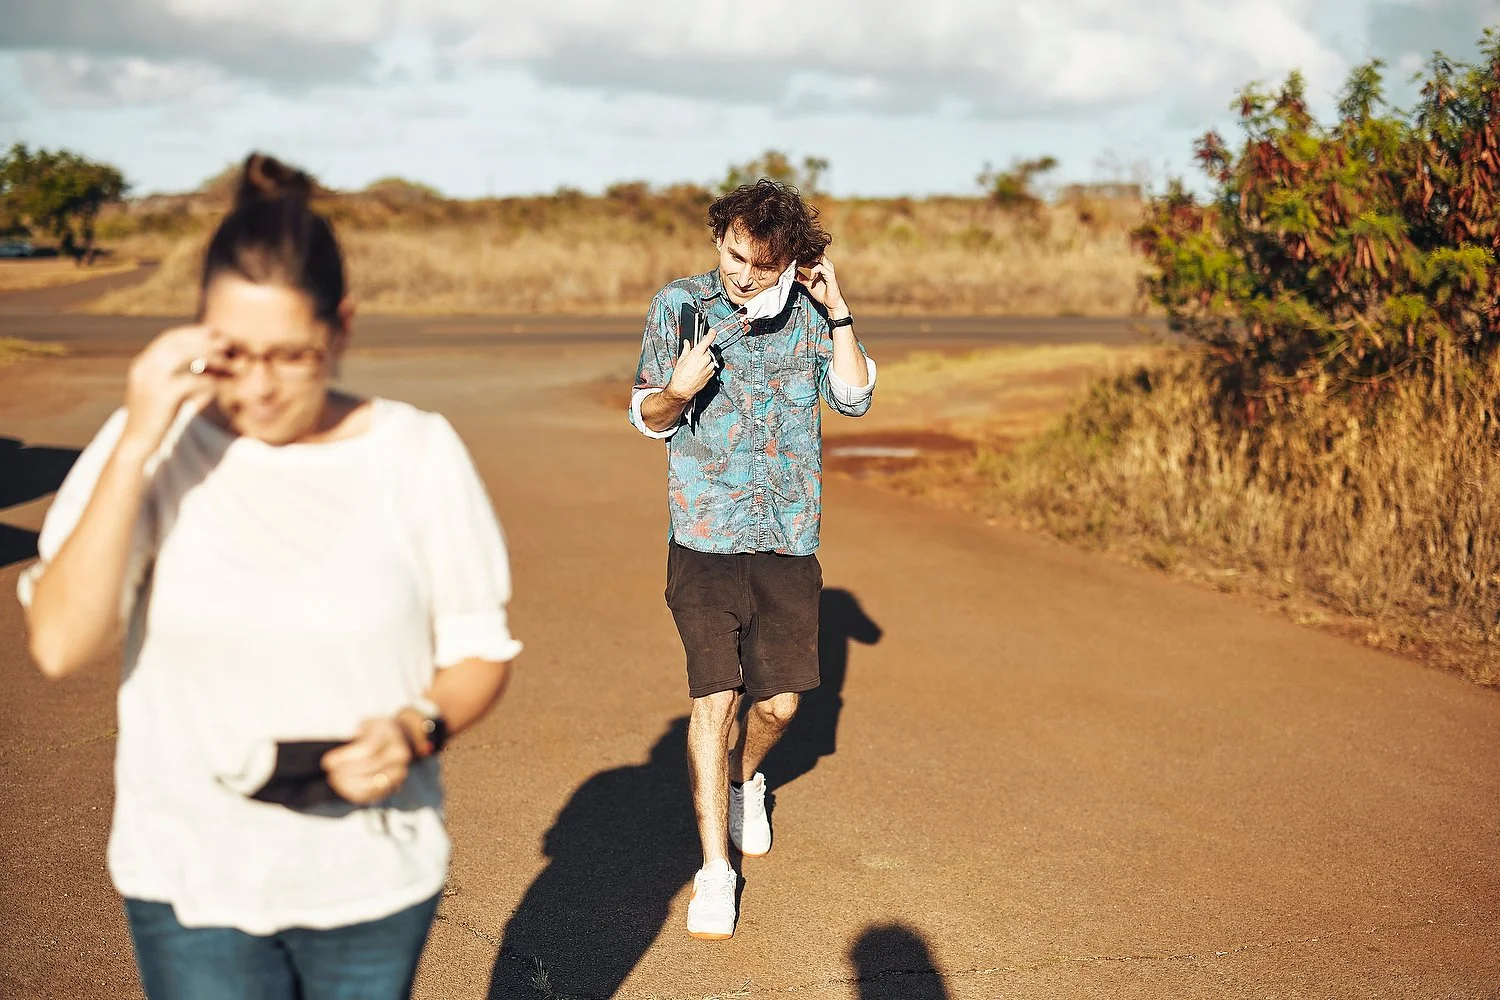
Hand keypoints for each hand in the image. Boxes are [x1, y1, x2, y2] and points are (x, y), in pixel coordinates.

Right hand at [121, 325, 220, 457]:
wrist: (137, 442)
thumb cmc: (156, 417)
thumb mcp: (166, 391)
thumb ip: (180, 375)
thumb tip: (210, 366)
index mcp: (143, 363)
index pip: (168, 338)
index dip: (192, 332)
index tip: (213, 332)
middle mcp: (144, 367)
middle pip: (177, 342)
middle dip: (203, 339)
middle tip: (226, 343)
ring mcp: (150, 380)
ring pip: (184, 355)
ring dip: (210, 356)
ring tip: (228, 362)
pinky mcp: (161, 395)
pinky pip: (191, 380)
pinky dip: (209, 380)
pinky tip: (221, 384)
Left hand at [321, 717, 412, 804]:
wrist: (400, 738)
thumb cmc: (378, 731)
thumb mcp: (367, 723)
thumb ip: (355, 736)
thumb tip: (339, 756)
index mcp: (390, 734)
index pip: (366, 749)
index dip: (344, 757)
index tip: (327, 761)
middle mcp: (398, 754)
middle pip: (368, 768)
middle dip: (344, 772)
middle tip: (330, 771)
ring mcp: (399, 771)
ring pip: (370, 785)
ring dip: (348, 785)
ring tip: (335, 779)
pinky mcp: (395, 785)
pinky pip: (372, 795)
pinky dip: (355, 794)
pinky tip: (344, 788)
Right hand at [665, 330, 717, 402]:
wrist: (682, 389)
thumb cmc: (680, 376)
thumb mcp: (681, 360)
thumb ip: (687, 349)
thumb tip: (687, 343)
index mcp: (698, 353)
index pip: (708, 339)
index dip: (711, 333)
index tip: (712, 331)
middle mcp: (705, 359)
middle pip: (708, 350)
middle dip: (703, 351)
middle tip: (695, 355)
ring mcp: (709, 367)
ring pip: (710, 359)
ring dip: (705, 359)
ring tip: (696, 365)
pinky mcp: (711, 374)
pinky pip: (711, 367)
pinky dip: (707, 366)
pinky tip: (699, 370)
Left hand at [796, 256, 847, 318]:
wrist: (830, 303)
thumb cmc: (822, 293)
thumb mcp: (808, 283)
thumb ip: (801, 277)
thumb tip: (793, 273)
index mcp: (822, 265)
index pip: (812, 254)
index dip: (803, 259)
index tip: (796, 266)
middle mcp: (826, 264)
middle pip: (814, 254)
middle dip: (804, 260)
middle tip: (798, 269)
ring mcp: (829, 269)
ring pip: (816, 258)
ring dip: (807, 266)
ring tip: (805, 275)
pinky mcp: (830, 275)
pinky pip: (819, 267)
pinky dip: (812, 272)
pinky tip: (810, 279)